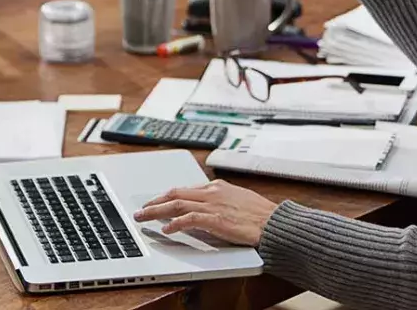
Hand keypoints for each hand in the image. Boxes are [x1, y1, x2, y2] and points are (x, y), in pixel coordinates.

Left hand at [133, 180, 277, 246]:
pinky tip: (166, 229)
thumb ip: (220, 201)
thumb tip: (206, 208)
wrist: (276, 223)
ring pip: (176, 203)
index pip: (184, 189)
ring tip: (143, 217)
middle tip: (141, 209)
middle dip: (155, 201)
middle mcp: (212, 192)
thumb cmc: (261, 216)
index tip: (155, 202)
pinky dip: (174, 223)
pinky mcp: (216, 218)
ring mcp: (213, 204)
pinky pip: (189, 218)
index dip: (166, 196)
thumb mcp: (237, 200)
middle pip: (175, 193)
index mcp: (217, 187)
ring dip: (156, 210)